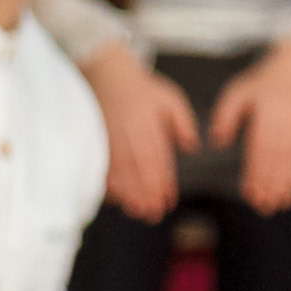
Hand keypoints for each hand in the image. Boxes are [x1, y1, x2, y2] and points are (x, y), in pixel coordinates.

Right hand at [83, 43, 196, 222]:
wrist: (109, 76)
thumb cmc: (143, 90)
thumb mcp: (170, 99)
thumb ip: (182, 123)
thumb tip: (191, 147)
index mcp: (148, 124)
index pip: (157, 158)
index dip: (163, 182)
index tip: (168, 200)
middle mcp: (129, 134)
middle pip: (139, 170)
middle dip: (147, 194)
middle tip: (153, 214)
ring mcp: (111, 140)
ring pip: (121, 172)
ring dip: (129, 194)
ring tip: (137, 211)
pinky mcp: (99, 143)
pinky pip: (104, 168)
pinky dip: (109, 185)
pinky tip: (116, 200)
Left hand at [209, 32, 290, 214]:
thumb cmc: (267, 82)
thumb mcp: (238, 92)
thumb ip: (225, 117)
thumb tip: (217, 142)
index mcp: (268, 114)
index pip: (260, 151)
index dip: (256, 175)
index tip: (249, 193)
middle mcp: (289, 121)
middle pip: (279, 159)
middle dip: (271, 185)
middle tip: (264, 206)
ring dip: (289, 184)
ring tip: (280, 202)